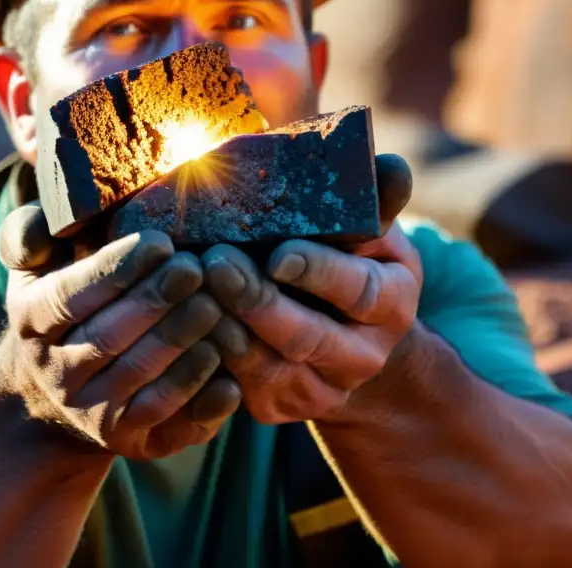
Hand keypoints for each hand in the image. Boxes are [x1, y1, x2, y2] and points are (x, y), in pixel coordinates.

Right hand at [0, 203, 242, 458]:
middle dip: (155, 302)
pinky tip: (229, 375)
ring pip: (140, 380)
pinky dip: (200, 401)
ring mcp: (95, 414)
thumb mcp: (35, 268)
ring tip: (215, 307)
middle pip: (109, 339)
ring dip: (179, 345)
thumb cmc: (62, 304)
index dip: (116, 270)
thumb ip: (31, 235)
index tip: (161, 241)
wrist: (56, 391)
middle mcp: (59, 374)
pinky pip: (168, 425)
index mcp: (33, 323)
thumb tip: (49, 224)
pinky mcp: (131, 442)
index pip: (71, 296)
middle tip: (196, 268)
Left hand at [201, 154, 422, 424]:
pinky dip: (206, 355)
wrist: (347, 338)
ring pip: (264, 367)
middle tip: (215, 264)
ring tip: (188, 289)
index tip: (277, 253)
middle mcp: (362, 357)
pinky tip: (180, 320)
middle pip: (304, 336)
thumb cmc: (350, 262)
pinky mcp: (278, 408)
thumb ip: (376, 201)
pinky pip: (235, 387)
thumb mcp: (371, 232)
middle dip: (257, 301)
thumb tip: (391, 164)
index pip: (358, 289)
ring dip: (222, 328)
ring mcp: (320, 391)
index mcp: (391, 305)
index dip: (318, 272)